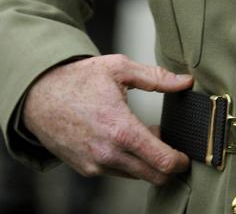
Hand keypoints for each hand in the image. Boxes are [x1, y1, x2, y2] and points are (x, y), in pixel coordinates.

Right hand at [22, 54, 193, 184]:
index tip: (187, 156)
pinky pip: (117, 172)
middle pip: (152, 176)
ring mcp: (96, 164)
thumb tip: (185, 81)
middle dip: (168, 166)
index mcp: (120, 128)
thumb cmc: (78, 79)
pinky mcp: (86, 169)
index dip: (180, 162)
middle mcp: (109, 153)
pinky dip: (128, 162)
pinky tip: (127, 140)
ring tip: (148, 136)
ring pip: (135, 175)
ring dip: (147, 163)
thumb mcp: (119, 68)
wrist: (39, 96)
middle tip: (173, 147)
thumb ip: (156, 77)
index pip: (161, 160)